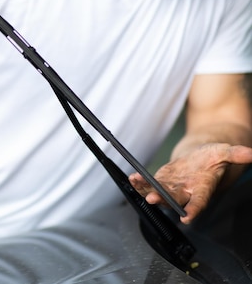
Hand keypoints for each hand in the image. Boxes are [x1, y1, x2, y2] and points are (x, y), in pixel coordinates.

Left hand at [129, 143, 251, 223]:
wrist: (200, 157)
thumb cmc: (212, 157)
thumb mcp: (224, 152)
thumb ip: (236, 154)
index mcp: (204, 189)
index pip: (200, 202)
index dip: (194, 209)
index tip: (187, 217)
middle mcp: (187, 192)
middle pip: (174, 199)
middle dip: (163, 200)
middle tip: (153, 199)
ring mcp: (172, 188)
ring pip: (159, 193)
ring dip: (146, 190)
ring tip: (137, 183)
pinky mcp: (161, 182)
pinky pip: (149, 185)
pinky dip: (141, 183)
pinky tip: (133, 178)